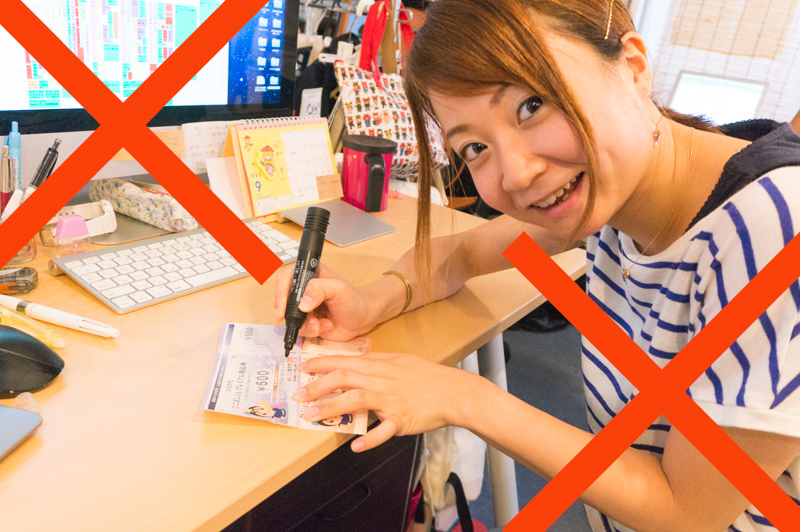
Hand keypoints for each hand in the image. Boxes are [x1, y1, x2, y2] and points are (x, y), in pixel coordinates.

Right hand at [274, 263, 376, 340]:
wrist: (363, 319)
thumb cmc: (354, 300)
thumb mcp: (339, 289)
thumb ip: (320, 289)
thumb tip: (302, 304)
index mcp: (309, 275)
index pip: (286, 279)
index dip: (281, 293)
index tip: (282, 310)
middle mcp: (304, 291)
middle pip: (284, 302)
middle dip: (296, 316)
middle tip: (311, 321)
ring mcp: (304, 308)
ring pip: (291, 319)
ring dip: (308, 325)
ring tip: (324, 324)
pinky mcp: (308, 322)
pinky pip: (301, 330)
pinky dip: (313, 331)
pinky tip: (327, 326)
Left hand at [292, 352, 478, 451]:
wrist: (454, 391)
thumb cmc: (428, 377)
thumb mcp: (401, 360)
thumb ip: (378, 361)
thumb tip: (359, 361)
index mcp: (381, 365)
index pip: (345, 361)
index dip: (321, 364)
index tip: (303, 367)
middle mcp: (382, 381)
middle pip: (343, 379)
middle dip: (316, 386)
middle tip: (297, 395)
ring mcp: (390, 400)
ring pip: (355, 400)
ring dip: (329, 408)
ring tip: (310, 415)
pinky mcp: (401, 419)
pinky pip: (382, 430)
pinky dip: (368, 439)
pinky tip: (354, 446)